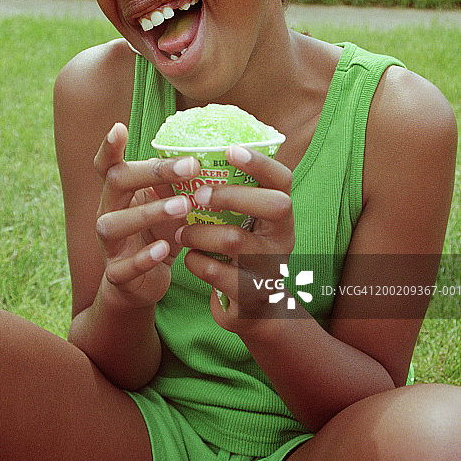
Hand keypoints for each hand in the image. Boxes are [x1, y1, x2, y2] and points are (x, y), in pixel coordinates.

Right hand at [94, 122, 199, 308]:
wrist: (142, 284)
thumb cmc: (158, 234)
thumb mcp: (167, 204)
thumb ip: (175, 183)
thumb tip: (204, 154)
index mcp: (119, 192)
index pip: (107, 165)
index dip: (109, 147)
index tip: (119, 128)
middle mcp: (107, 212)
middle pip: (115, 182)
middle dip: (151, 172)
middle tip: (190, 168)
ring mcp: (109, 244)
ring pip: (113, 224)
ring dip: (149, 213)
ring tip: (183, 206)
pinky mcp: (116, 274)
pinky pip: (123, 266)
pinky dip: (143, 257)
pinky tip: (165, 250)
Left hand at [177, 144, 294, 328]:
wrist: (254, 310)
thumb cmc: (240, 254)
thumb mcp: (243, 225)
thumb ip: (224, 197)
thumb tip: (176, 159)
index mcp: (281, 215)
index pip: (283, 180)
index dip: (260, 163)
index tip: (230, 150)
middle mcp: (284, 238)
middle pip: (274, 206)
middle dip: (232, 195)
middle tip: (199, 194)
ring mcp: (272, 268)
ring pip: (235, 240)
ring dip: (200, 232)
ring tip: (183, 231)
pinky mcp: (252, 295)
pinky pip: (217, 272)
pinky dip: (196, 262)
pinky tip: (191, 258)